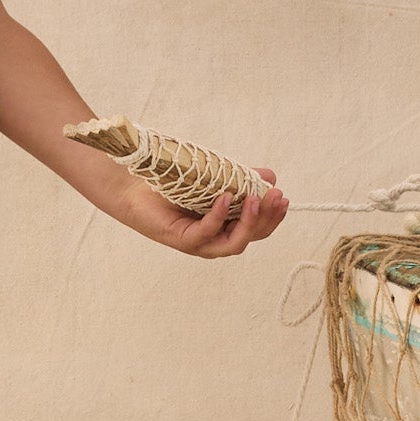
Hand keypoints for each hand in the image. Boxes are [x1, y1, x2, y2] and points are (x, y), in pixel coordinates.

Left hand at [122, 167, 288, 258]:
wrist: (136, 188)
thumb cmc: (173, 185)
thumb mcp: (215, 178)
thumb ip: (241, 179)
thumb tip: (270, 177)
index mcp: (227, 227)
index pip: (259, 228)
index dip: (274, 216)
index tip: (283, 196)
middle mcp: (216, 239)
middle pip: (252, 236)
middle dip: (268, 218)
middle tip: (276, 197)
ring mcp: (200, 243)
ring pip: (234, 243)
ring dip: (249, 222)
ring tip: (255, 199)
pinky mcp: (183, 240)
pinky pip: (206, 233)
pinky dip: (218, 216)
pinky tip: (225, 199)